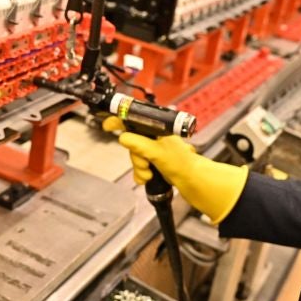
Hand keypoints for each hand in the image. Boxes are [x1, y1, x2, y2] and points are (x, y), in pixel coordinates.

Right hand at [102, 116, 248, 223]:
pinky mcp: (155, 160)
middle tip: (145, 164)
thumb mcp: (156, 152)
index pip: (135, 120)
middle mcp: (156, 136)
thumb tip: (124, 137)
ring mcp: (155, 149)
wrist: (192, 181)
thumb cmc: (182, 163)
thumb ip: (139, 144)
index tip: (108, 126)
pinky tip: (148, 178)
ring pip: (135, 156)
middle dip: (136, 157)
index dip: (120, 121)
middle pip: (132, 142)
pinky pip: (140, 165)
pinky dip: (142, 174)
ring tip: (149, 174)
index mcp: (158, 128)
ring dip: (140, 168)